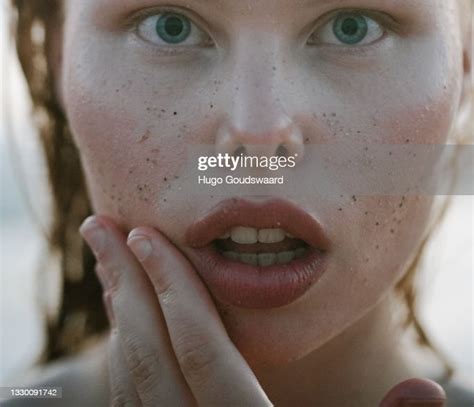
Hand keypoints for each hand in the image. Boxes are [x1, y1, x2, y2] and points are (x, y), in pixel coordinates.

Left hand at [79, 215, 446, 406]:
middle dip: (124, 284)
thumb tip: (429, 389)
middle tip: (101, 226)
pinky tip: (125, 329)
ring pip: (129, 384)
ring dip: (118, 317)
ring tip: (110, 263)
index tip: (145, 232)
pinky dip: (122, 361)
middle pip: (149, 359)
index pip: (199, 350)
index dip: (172, 285)